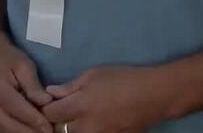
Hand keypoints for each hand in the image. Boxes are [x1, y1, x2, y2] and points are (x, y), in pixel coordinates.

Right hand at [0, 36, 54, 132]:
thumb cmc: (6, 56)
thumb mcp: (24, 65)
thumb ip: (34, 86)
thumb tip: (47, 104)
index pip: (20, 111)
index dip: (37, 122)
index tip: (52, 129)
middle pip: (12, 127)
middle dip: (32, 132)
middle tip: (50, 132)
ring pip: (7, 131)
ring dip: (25, 132)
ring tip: (42, 129)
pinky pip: (3, 129)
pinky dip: (18, 130)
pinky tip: (31, 127)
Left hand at [42, 66, 169, 132]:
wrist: (155, 96)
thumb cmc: (125, 79)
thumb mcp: (95, 74)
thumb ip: (70, 86)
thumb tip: (51, 93)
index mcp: (80, 106)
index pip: (50, 114)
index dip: (47, 108)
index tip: (51, 102)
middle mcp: (86, 127)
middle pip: (59, 130)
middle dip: (58, 121)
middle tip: (65, 109)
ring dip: (73, 127)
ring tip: (82, 115)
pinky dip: (89, 130)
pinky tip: (97, 120)